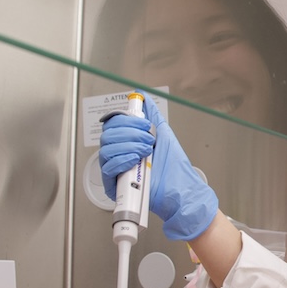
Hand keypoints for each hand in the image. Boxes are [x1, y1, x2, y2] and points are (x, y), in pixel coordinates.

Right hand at [99, 94, 218, 240]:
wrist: (180, 189)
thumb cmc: (174, 168)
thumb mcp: (164, 135)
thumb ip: (152, 115)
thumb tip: (144, 97)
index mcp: (127, 143)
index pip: (113, 125)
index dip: (126, 121)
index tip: (145, 125)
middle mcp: (119, 155)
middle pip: (108, 135)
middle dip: (130, 134)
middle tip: (148, 141)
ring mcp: (116, 170)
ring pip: (106, 149)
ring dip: (128, 146)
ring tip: (146, 152)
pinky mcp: (114, 185)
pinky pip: (107, 168)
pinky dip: (121, 160)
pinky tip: (135, 160)